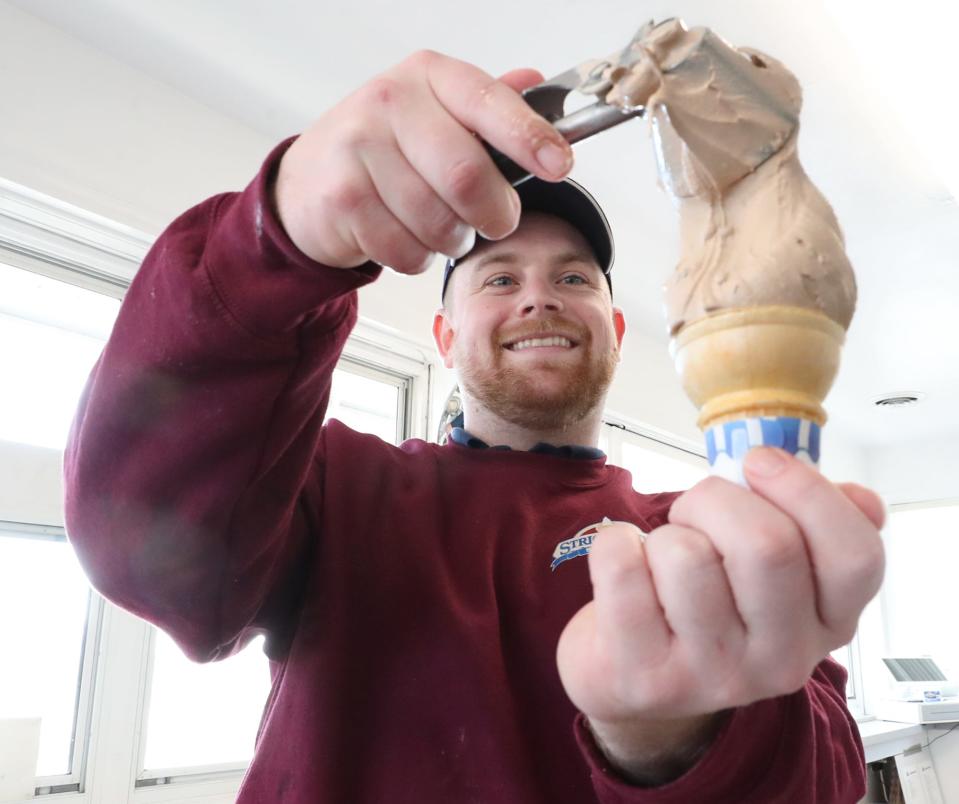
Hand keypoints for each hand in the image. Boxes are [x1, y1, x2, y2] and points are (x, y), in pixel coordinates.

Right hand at [273, 51, 573, 272]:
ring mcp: (360, 149)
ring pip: (440, 223)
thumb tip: (537, 83)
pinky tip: (404, 235)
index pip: (489, 102)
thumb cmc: (383, 149)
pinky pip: (408, 251)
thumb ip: (487, 105)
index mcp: (427, 76)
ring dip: (453, 241)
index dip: (531, 139)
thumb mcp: (435, 113)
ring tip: (439, 227)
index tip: (559, 166)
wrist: (307, 183)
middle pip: (468, 177)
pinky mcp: (343, 199)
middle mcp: (390, 102)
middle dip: (495, 214)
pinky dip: (418, 257)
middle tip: (495, 221)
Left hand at [556, 448, 884, 774]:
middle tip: (695, 511)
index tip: (757, 462)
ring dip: (666, 532)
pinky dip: (616, 544)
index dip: (806, 490)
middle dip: (715, 499)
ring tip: (664, 555)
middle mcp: (781, 660)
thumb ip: (815, 524)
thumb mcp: (772, 569)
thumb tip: (858, 498)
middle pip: (767, 545)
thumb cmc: (708, 596)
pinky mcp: (646, 675)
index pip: (854, 555)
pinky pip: (623, 567)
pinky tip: (627, 566)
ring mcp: (713, 675)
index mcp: (828, 623)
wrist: (634, 673)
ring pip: (687, 555)